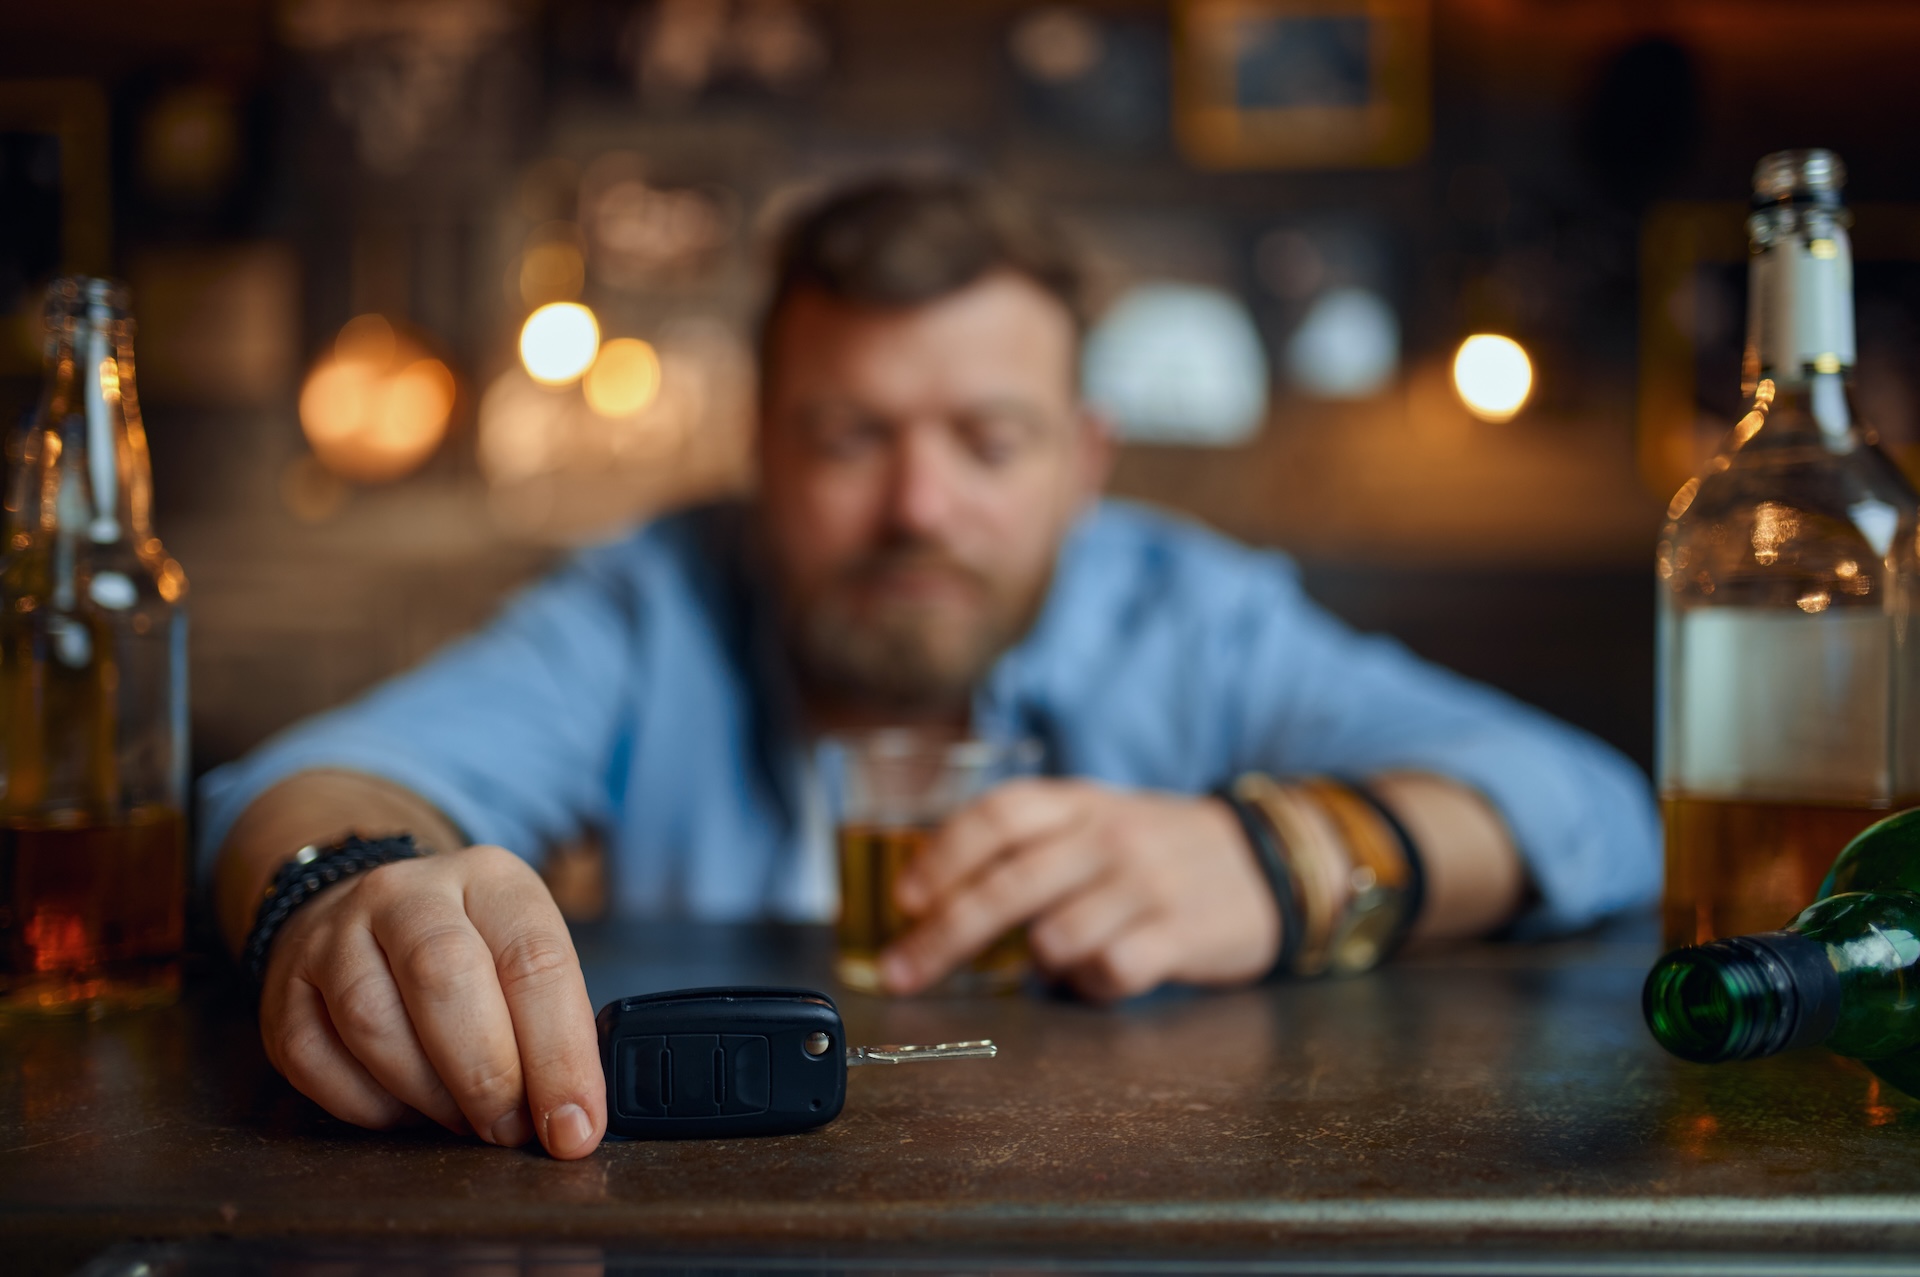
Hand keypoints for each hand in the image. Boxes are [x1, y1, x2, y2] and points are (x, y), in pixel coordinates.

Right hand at [257, 844, 604, 1158]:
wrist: (362, 916)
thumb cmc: (467, 949)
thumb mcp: (524, 954)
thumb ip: (554, 1021)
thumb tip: (573, 1115)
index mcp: (489, 879)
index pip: (534, 960)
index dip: (560, 1055)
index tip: (574, 1125)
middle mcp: (407, 894)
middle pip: (446, 978)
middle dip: (487, 1074)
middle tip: (510, 1129)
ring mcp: (335, 936)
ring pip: (374, 1023)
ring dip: (429, 1096)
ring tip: (463, 1118)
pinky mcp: (286, 990)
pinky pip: (319, 1063)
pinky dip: (371, 1106)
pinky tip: (406, 1109)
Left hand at [882, 780, 1279, 1000]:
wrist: (1268, 860)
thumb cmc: (1155, 850)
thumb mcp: (1095, 820)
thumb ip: (1029, 845)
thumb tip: (933, 897)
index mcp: (1079, 802)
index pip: (998, 815)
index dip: (943, 855)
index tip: (904, 900)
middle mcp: (1109, 836)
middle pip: (1009, 884)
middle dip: (944, 935)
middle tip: (904, 973)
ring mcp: (1148, 883)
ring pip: (1056, 937)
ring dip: (1039, 962)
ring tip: (1056, 957)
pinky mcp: (1182, 933)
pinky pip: (1112, 972)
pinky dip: (1094, 984)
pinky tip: (1106, 972)